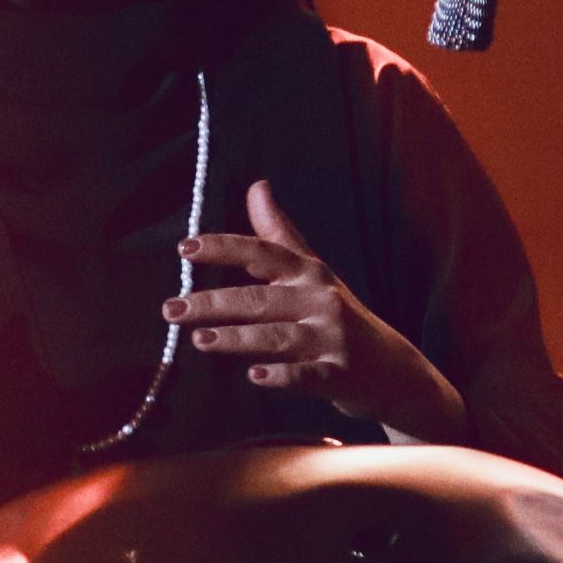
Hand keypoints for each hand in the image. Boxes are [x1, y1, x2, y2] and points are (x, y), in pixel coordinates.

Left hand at [167, 180, 467, 441]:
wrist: (392, 368)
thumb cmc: (340, 315)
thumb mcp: (313, 271)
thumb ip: (279, 233)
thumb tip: (257, 185)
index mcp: (309, 273)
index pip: (262, 252)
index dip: (223, 247)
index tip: (185, 248)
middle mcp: (320, 300)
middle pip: (259, 299)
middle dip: (212, 303)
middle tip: (170, 310)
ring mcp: (331, 339)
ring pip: (278, 336)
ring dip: (237, 338)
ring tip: (199, 340)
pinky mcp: (339, 375)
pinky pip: (308, 376)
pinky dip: (283, 376)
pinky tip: (255, 376)